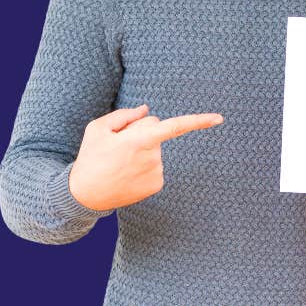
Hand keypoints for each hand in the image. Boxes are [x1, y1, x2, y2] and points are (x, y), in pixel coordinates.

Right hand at [69, 104, 222, 210]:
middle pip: (155, 128)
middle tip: (117, 145)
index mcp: (137, 140)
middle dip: (141, 130)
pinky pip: (155, 163)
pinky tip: (128, 172)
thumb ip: (125, 115)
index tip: (219, 118)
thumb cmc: (91, 157)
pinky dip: (144, 163)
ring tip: (120, 161)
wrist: (85, 195)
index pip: (173, 126)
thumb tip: (148, 110)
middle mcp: (151, 157)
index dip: (198, 121)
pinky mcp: (157, 184)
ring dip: (142, 149)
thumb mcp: (98, 129)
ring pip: (155, 147)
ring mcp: (156, 172)